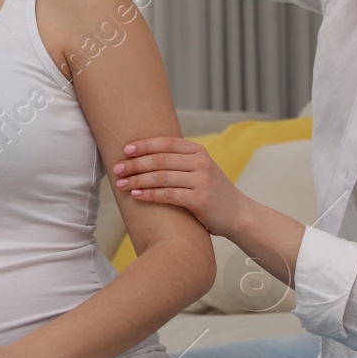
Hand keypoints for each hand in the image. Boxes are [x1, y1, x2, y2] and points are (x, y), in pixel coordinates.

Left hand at [112, 137, 247, 236]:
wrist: (239, 214)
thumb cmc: (213, 192)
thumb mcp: (201, 169)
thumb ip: (181, 161)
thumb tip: (145, 156)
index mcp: (199, 151)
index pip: (166, 143)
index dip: (144, 145)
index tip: (126, 150)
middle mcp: (201, 163)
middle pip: (160, 160)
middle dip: (135, 164)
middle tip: (117, 169)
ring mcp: (201, 180)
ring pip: (161, 177)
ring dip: (137, 180)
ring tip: (122, 184)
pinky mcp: (200, 200)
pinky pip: (167, 195)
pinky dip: (149, 195)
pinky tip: (136, 195)